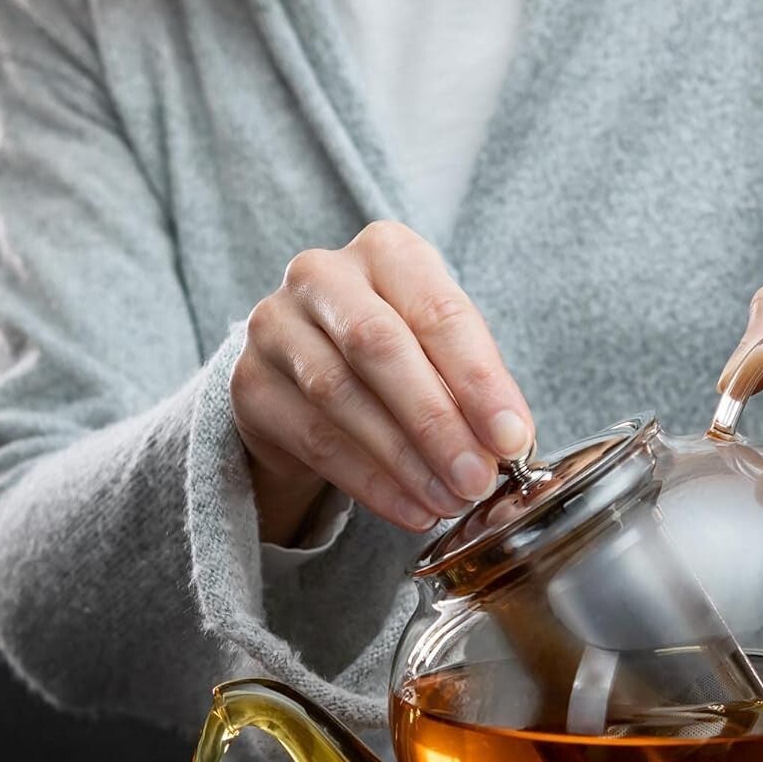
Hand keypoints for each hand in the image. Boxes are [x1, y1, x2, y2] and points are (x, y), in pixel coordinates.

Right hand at [232, 221, 534, 543]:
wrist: (307, 377)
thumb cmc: (395, 358)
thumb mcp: (440, 352)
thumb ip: (471, 388)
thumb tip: (507, 444)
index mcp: (388, 252)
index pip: (439, 313)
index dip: (480, 381)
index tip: (512, 440)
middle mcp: (322, 275)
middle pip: (380, 346)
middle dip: (436, 422)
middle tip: (476, 480)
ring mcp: (275, 326)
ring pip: (341, 396)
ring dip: (404, 460)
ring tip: (448, 502)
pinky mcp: (250, 385)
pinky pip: (315, 440)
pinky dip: (371, 483)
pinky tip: (411, 510)